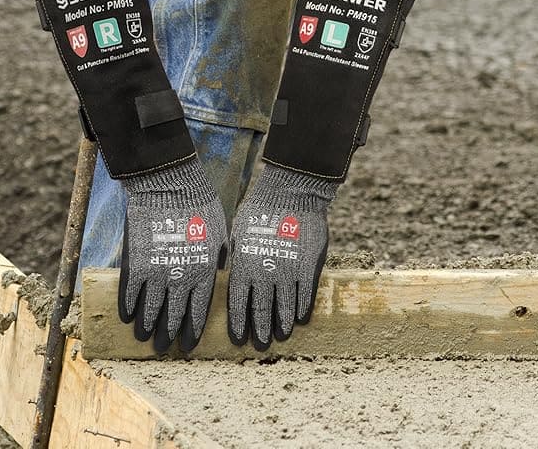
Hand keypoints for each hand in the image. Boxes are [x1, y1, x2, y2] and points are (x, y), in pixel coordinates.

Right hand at [119, 160, 226, 353]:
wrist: (169, 185)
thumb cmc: (201, 206)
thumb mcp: (219, 235)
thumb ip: (217, 259)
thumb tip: (219, 272)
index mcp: (203, 273)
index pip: (197, 312)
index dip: (191, 331)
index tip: (187, 345)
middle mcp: (179, 278)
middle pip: (173, 315)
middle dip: (168, 334)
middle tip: (163, 348)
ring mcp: (156, 271)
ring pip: (149, 308)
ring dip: (146, 325)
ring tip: (143, 337)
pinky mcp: (135, 261)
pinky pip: (129, 291)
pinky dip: (128, 305)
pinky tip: (127, 316)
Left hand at [227, 164, 337, 349]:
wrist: (292, 193)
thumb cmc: (259, 210)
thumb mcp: (238, 233)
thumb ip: (235, 258)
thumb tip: (227, 273)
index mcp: (244, 266)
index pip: (239, 303)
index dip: (239, 324)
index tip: (239, 339)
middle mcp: (265, 273)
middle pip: (262, 310)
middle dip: (260, 330)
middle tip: (260, 345)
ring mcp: (289, 272)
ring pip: (285, 307)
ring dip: (283, 324)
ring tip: (282, 336)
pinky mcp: (310, 267)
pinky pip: (306, 295)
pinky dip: (302, 309)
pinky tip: (301, 318)